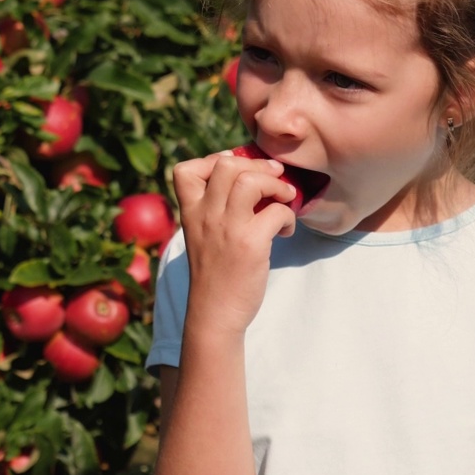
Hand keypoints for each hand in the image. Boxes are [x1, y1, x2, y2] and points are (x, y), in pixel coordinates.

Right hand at [171, 150, 297, 335]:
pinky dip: (289, 216)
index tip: (237, 171)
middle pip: (226, 165)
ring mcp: (227, 228)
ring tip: (284, 198)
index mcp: (190, 213)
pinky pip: (277, 211)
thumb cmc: (214, 274)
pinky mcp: (250, 244)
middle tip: (273, 178)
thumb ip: (215, 209)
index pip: (186, 169)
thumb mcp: (202, 236)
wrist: (214, 313)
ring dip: (276, 184)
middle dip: (257, 165)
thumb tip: (251, 179)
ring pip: (250, 180)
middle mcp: (205, 215)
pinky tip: (286, 231)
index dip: (214, 160)